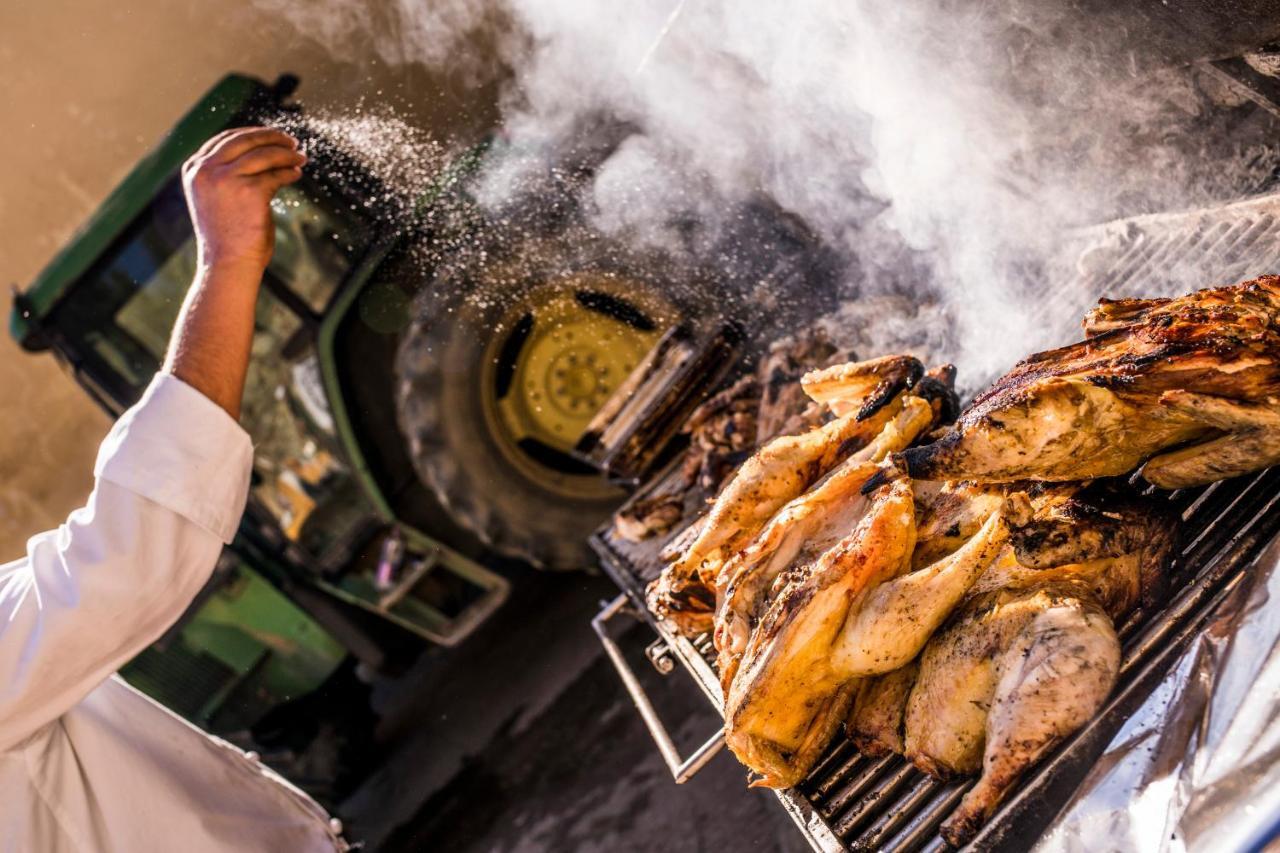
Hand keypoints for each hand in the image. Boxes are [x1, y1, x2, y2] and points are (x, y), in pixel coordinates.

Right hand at [181, 127, 306, 271]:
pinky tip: (296, 174)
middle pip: (244, 140)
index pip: (225, 139)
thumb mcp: (216, 197)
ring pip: (264, 155)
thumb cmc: (226, 235)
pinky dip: (289, 172)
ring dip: (286, 154)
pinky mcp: (250, 190)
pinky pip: (275, 174)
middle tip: (291, 141)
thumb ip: (226, 173)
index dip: (251, 134)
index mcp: (194, 169)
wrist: (228, 263)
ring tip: (300, 158)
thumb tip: (258, 153)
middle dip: (271, 137)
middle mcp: (206, 170)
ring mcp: (226, 179)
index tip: (271, 136)